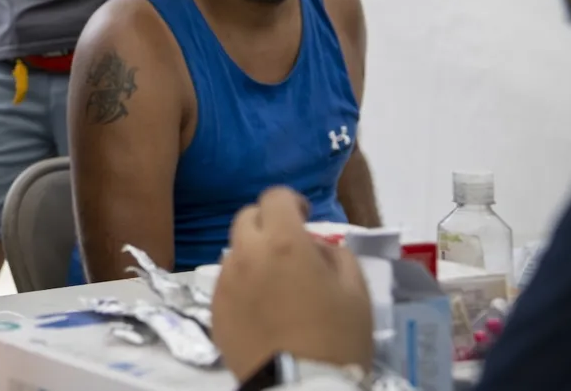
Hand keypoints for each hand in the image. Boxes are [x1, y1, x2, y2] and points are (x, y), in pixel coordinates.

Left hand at [212, 187, 373, 381]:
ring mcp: (225, 281)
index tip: (304, 217)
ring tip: (276, 283)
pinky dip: (242, 283)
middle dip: (268, 224)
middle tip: (289, 247)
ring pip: (235, 251)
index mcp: (283, 242)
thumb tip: (315, 245)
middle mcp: (246, 254)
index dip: (292, 202)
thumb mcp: (356, 291)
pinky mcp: (214, 308)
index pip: (274, 197)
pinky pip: (227, 282)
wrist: (302, 388)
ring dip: (254, 255)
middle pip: (247, 218)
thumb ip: (335, 254)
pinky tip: (262, 307)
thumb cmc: (338, 339)